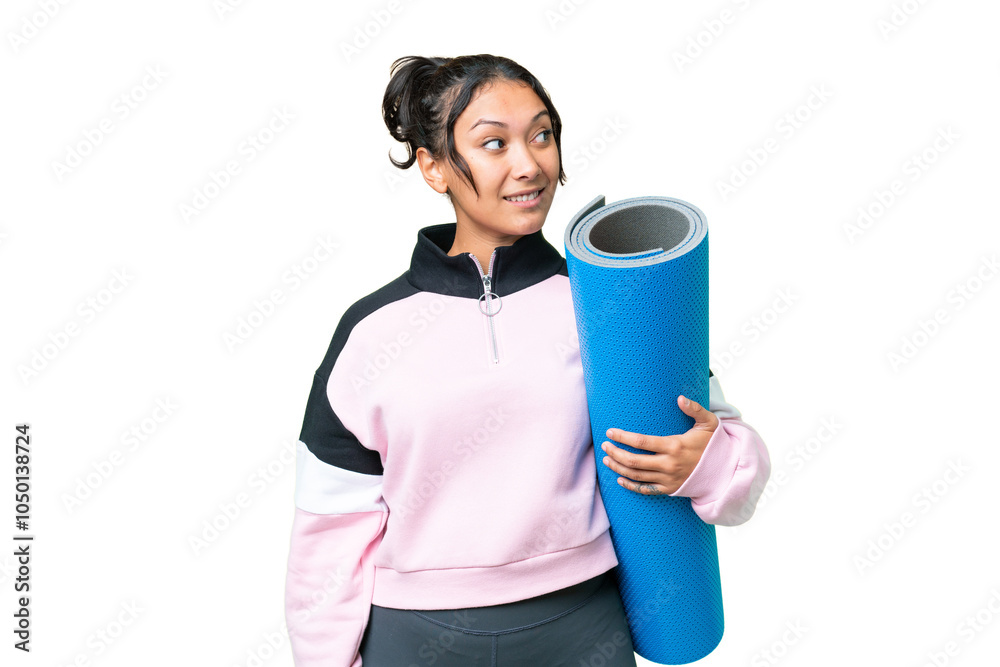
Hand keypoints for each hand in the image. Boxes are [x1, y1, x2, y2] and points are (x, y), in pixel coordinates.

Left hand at [600, 395, 718, 495]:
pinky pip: (645, 490)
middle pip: (633, 461)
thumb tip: (680, 398)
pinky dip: (630, 486)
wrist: (724, 470)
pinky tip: (620, 479)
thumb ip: (695, 409)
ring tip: (607, 459)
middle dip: (615, 452)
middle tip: (604, 445)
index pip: (641, 442)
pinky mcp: (669, 489)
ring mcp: (668, 479)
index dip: (623, 437)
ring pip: (636, 476)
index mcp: (674, 446)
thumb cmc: (713, 443)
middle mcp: (669, 464)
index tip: (610, 432)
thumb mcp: (709, 423)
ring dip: (618, 468)